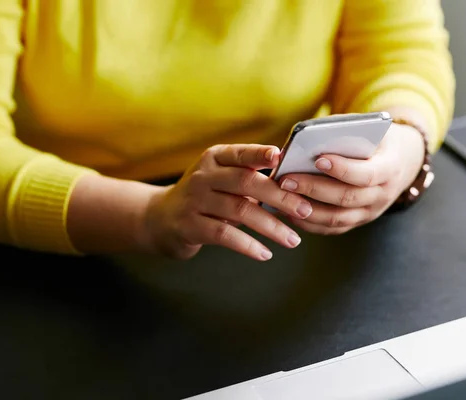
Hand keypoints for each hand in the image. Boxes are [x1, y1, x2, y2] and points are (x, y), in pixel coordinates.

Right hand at [140, 144, 312, 260]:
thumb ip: (249, 176)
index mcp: (214, 158)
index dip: (261, 154)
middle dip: (280, 196)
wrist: (160, 219)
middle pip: (246, 182)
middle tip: (305, 210)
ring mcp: (194, 200)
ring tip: (293, 240)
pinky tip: (265, 253)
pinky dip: (248, 245)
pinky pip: (224, 234)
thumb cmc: (204, 197)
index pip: (241, 153)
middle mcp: (203, 175)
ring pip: (240, 210)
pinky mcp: (189, 225)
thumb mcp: (221, 179)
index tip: (282, 157)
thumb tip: (293, 182)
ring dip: (271, 227)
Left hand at [278, 123, 425, 234]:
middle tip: (286, 179)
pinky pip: (332, 228)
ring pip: (336, 218)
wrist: (403, 161)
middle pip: (346, 198)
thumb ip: (345, 133)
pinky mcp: (358, 221)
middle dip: (313, 188)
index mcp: (390, 169)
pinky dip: (309, 222)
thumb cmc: (378, 139)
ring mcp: (370, 212)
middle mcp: (382, 195)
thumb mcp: (372, 129)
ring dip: (306, 209)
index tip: (318, 159)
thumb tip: (306, 139)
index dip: (342, 169)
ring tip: (283, 195)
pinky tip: (289, 211)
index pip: (366, 174)